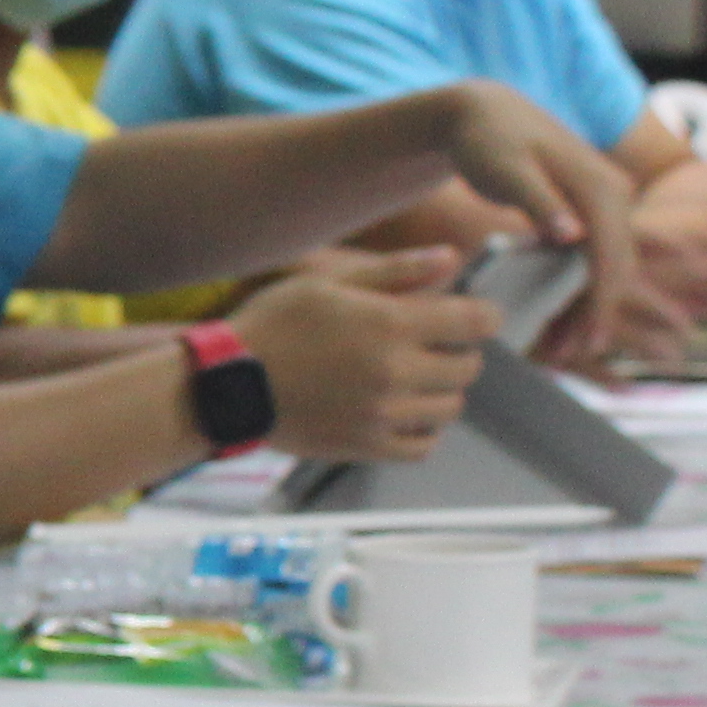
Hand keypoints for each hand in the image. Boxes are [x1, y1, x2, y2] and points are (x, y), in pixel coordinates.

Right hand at [235, 246, 495, 462]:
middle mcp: (394, 372)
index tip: (471, 314)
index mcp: (389, 325)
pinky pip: (423, 446)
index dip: (483, 315)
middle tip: (429, 344)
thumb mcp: (327, 282)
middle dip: (458, 351)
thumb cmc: (271, 326)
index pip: (476, 322)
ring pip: (450, 407)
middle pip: (469, 368)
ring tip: (409, 377)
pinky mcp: (365, 446)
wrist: (223, 385)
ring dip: (440, 390)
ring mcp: (382, 415)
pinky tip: (400, 411)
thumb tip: (451, 260)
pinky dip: (422, 430)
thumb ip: (395, 271)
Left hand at [426, 83, 648, 365]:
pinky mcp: (589, 211)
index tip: (584, 343)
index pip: (610, 256)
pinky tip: (555, 318)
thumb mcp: (505, 169)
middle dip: (592, 316)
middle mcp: (613, 193)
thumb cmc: (486, 139)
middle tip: (558, 357)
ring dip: (585, 308)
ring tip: (555, 349)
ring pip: (606, 267)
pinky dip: (576, 289)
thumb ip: (538, 202)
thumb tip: (574, 237)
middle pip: (615, 268)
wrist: (481, 112)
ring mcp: (604, 202)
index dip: (600, 303)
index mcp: (599, 186)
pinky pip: (592, 258)